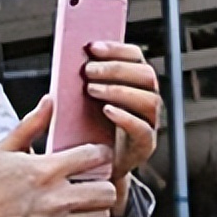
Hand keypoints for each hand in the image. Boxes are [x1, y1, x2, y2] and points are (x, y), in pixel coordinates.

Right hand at [0, 96, 118, 216]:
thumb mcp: (5, 148)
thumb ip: (32, 124)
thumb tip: (49, 102)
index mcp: (46, 171)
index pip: (94, 157)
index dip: (101, 153)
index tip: (98, 155)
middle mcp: (57, 199)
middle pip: (106, 191)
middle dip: (104, 183)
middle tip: (93, 181)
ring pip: (100, 216)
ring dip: (95, 207)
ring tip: (82, 202)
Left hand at [83, 41, 161, 205]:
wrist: (93, 169)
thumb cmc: (88, 130)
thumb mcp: (83, 101)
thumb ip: (83, 81)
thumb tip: (67, 58)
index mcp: (134, 84)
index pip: (135, 57)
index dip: (116, 49)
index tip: (92, 47)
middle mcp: (146, 100)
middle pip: (146, 75)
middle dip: (116, 69)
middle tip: (87, 70)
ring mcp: (149, 123)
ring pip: (148, 100)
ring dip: (119, 90)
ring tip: (91, 90)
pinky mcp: (144, 145)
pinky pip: (142, 129)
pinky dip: (125, 117)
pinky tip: (107, 111)